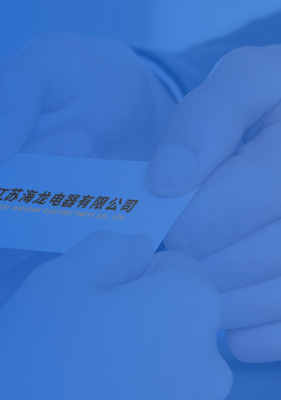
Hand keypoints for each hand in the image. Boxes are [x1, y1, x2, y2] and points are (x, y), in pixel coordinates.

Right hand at [0, 32, 175, 315]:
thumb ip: (12, 91)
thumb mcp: (56, 62)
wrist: (124, 125)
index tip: (77, 143)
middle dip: (37, 213)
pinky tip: (84, 231)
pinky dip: (55, 270)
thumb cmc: (84, 86)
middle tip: (90, 161)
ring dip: (50, 243)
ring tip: (90, 194)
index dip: (11, 182)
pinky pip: (11, 295)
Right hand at [0, 231, 231, 399]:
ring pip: (155, 351)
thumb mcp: (57, 280)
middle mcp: (207, 357)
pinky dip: (118, 382)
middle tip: (68, 328)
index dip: (124, 269)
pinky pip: (149, 387)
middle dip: (123, 310)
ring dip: (118, 348)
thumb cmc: (38, 365)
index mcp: (188, 305)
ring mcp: (191, 399)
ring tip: (65, 363)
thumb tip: (133, 245)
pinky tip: (76, 388)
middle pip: (166, 310)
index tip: (86, 292)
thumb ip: (103, 249)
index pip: (170, 263)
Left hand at [146, 45, 280, 361]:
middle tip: (171, 261)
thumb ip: (206, 118)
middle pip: (265, 252)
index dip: (191, 221)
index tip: (162, 226)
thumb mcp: (246, 81)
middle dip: (203, 263)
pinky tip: (235, 329)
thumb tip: (168, 178)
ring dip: (227, 303)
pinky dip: (264, 337)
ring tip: (196, 286)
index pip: (243, 198)